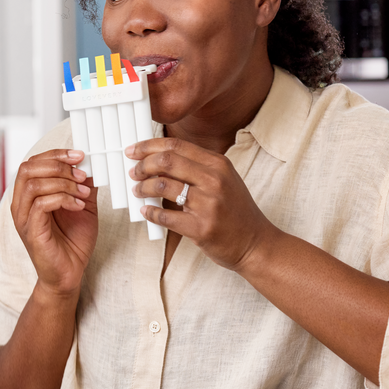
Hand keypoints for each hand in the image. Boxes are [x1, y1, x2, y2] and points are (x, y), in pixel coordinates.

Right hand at [11, 149, 98, 297]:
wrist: (69, 274)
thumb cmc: (73, 241)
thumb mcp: (83, 205)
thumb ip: (83, 184)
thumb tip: (90, 163)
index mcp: (30, 194)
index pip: (33, 162)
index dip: (55, 154)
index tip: (79, 155)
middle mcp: (21, 203)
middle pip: (28, 168)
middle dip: (58, 165)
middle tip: (81, 173)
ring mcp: (23, 218)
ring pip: (34, 184)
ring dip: (63, 183)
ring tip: (83, 192)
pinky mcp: (31, 231)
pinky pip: (41, 204)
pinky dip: (63, 199)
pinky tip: (78, 206)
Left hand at [126, 136, 278, 273]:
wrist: (255, 243)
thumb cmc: (235, 211)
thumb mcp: (223, 179)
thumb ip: (196, 167)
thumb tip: (157, 159)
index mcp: (218, 164)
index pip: (176, 145)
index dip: (148, 146)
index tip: (133, 150)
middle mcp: (214, 180)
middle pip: (166, 161)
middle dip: (142, 166)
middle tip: (133, 172)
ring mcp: (208, 204)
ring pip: (162, 186)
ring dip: (143, 188)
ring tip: (138, 191)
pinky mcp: (201, 228)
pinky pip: (165, 216)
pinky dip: (150, 212)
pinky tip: (146, 211)